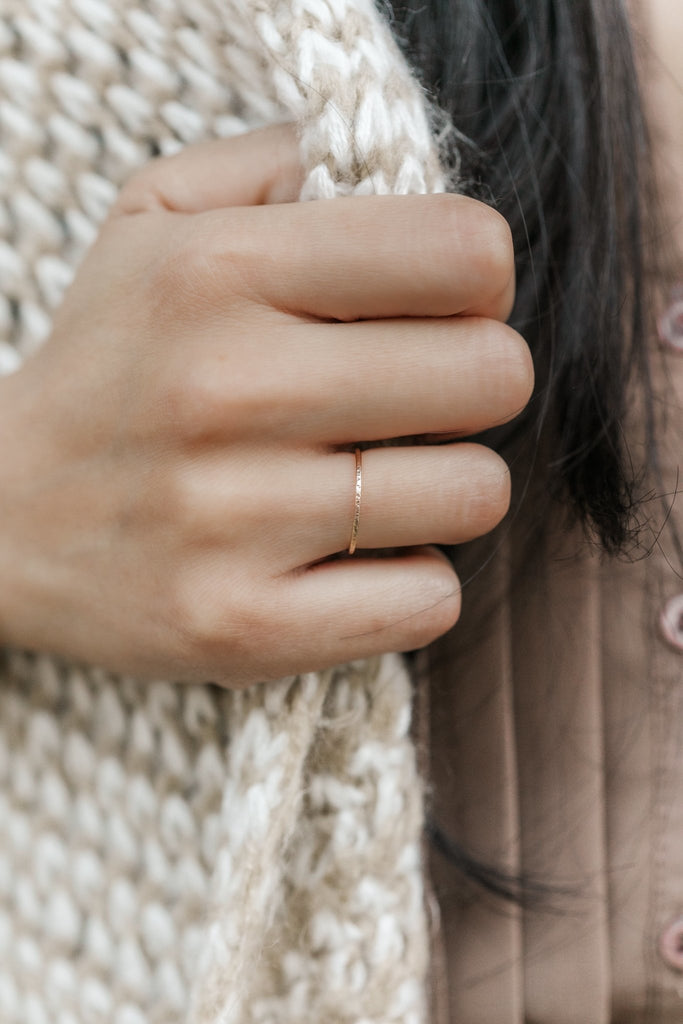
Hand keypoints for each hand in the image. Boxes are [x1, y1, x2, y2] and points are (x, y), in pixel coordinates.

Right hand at [0, 124, 531, 685]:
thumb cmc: (106, 365)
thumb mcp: (151, 222)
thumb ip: (267, 162)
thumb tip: (373, 157)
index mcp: (221, 271)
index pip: (462, 253)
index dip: (483, 281)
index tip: (446, 309)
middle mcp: (229, 389)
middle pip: (493, 376)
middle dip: (477, 384)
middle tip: (422, 401)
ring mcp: (235, 522)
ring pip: (475, 493)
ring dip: (450, 486)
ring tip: (383, 482)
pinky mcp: (244, 629)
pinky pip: (428, 601)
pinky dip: (414, 580)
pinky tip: (359, 557)